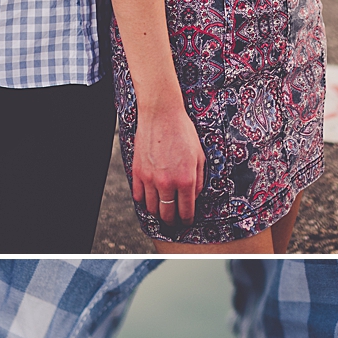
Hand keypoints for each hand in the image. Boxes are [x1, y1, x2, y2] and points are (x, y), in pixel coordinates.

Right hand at [131, 98, 205, 228]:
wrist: (161, 115)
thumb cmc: (183, 133)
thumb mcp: (199, 156)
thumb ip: (199, 180)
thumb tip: (194, 196)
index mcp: (186, 180)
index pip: (186, 210)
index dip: (187, 220)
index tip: (187, 222)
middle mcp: (167, 183)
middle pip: (167, 214)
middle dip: (172, 221)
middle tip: (174, 222)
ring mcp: (150, 179)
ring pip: (151, 208)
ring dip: (157, 213)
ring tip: (161, 212)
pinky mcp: (138, 173)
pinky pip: (139, 196)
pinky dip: (144, 201)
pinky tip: (149, 200)